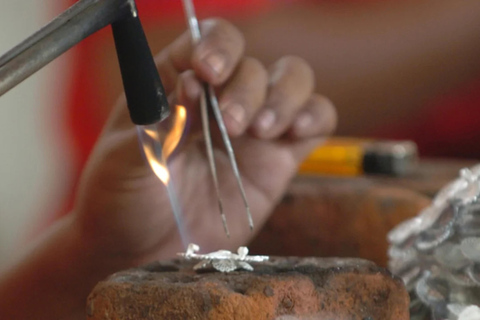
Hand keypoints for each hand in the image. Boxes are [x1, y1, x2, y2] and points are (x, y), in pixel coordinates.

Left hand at [74, 19, 335, 265]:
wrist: (143, 249)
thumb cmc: (122, 198)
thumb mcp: (125, 161)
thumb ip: (159, 123)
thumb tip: (192, 84)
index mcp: (176, 85)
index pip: (207, 40)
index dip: (216, 45)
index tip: (209, 71)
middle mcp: (219, 98)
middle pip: (253, 64)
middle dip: (246, 89)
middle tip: (230, 124)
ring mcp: (253, 128)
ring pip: (291, 80)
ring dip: (283, 98)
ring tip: (260, 131)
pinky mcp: (278, 158)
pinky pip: (316, 121)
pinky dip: (315, 116)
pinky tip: (296, 132)